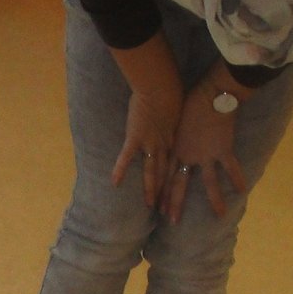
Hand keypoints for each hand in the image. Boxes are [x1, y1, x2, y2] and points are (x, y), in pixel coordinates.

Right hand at [111, 80, 183, 207]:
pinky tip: (114, 183)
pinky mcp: (136, 137)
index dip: (177, 179)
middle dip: (169, 191)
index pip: (176, 163)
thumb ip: (173, 115)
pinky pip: (127, 157)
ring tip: (151, 205)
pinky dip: (120, 169)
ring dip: (152, 189)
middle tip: (170, 208)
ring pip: (152, 170)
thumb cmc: (171, 89)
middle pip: (167, 172)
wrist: (161, 85)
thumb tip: (172, 114)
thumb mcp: (177, 105)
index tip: (178, 192)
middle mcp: (164, 144)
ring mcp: (150, 142)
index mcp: (174, 138)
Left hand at [161, 79, 249, 221]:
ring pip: (208, 183)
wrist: (208, 95)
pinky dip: (238, 179)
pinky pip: (231, 168)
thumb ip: (176, 135)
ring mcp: (205, 155)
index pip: (165, 176)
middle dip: (174, 204)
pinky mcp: (222, 150)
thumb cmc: (189, 102)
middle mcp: (187, 156)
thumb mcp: (176, 121)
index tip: (157, 207)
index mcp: (174, 149)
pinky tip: (243, 192)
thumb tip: (174, 140)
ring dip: (214, 200)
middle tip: (170, 220)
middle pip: (178, 184)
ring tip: (219, 216)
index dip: (161, 192)